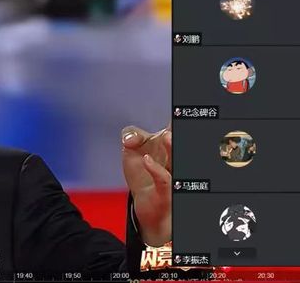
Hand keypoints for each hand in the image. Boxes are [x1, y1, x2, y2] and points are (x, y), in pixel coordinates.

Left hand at [121, 123, 171, 246]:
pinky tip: (146, 160)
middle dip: (180, 132)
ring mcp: (173, 174)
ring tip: (166, 136)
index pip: (178, 126)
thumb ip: (131, 134)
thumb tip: (130, 138)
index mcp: (170, 144)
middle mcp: (176, 158)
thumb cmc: (143, 174)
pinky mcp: (165, 191)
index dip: (180, 116)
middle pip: (182, 142)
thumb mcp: (133, 149)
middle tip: (173, 123)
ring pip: (178, 159)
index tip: (178, 107)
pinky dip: (155, 169)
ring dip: (172, 148)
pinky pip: (164, 179)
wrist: (144, 204)